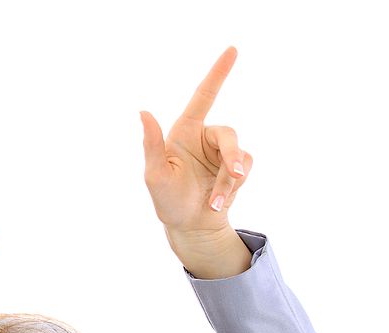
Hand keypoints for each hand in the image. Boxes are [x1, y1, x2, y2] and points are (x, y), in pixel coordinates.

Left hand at [139, 46, 252, 238]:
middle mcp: (204, 137)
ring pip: (239, 155)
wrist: (190, 226)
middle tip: (234, 176)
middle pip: (228, 133)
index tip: (232, 50)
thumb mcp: (155, 176)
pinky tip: (219, 201)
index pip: (204, 96)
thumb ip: (152, 144)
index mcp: (184, 131)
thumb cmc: (167, 201)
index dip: (218, 73)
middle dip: (231, 157)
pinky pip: (245, 169)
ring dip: (229, 182)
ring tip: (215, 202)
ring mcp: (221, 152)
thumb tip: (142, 112)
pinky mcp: (236, 167)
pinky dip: (234, 187)